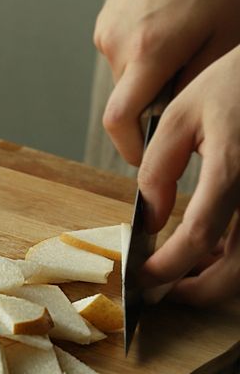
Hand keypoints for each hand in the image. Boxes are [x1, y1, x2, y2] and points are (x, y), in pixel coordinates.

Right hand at [94, 0, 239, 165]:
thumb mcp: (226, 35)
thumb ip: (199, 84)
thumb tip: (180, 121)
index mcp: (149, 52)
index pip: (121, 121)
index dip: (130, 149)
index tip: (144, 161)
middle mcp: (117, 46)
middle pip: (125, 102)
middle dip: (150, 107)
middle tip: (185, 86)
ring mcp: (106, 33)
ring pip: (123, 81)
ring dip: (148, 80)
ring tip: (181, 48)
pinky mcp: (104, 24)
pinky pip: (120, 58)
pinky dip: (141, 60)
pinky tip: (167, 34)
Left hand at [139, 45, 239, 305]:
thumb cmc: (234, 82)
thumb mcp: (179, 114)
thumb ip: (158, 169)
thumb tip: (150, 218)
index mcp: (233, 169)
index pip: (197, 237)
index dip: (167, 267)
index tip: (143, 277)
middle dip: (201, 291)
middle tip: (167, 289)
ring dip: (222, 275)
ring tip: (188, 266)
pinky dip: (238, 254)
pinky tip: (217, 246)